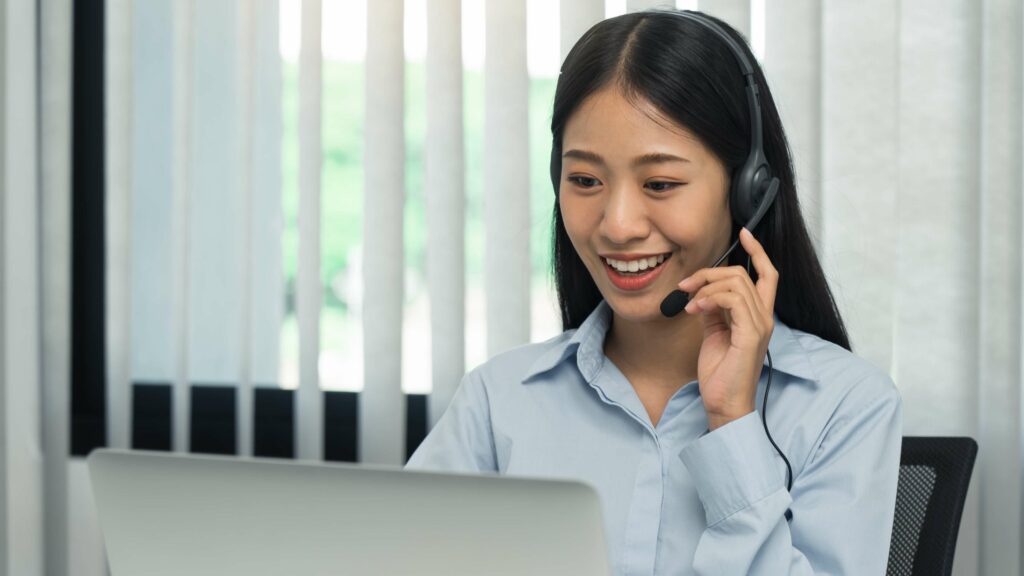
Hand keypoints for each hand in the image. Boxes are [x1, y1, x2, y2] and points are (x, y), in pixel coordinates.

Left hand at [677, 228, 777, 430]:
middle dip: (709, 273)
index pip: (767, 274)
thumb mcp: (713, 333)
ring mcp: (760, 325)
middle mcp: (764, 317)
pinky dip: (709, 299)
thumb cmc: (720, 373)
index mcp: (757, 316)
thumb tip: (702, 292)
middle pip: (743, 274)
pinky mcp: (751, 334)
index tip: (743, 234)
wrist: (723, 403)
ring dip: (705, 287)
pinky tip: (694, 310)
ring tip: (687, 302)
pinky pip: (733, 300)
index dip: (757, 252)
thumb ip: (713, 310)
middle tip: (684, 287)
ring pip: (736, 283)